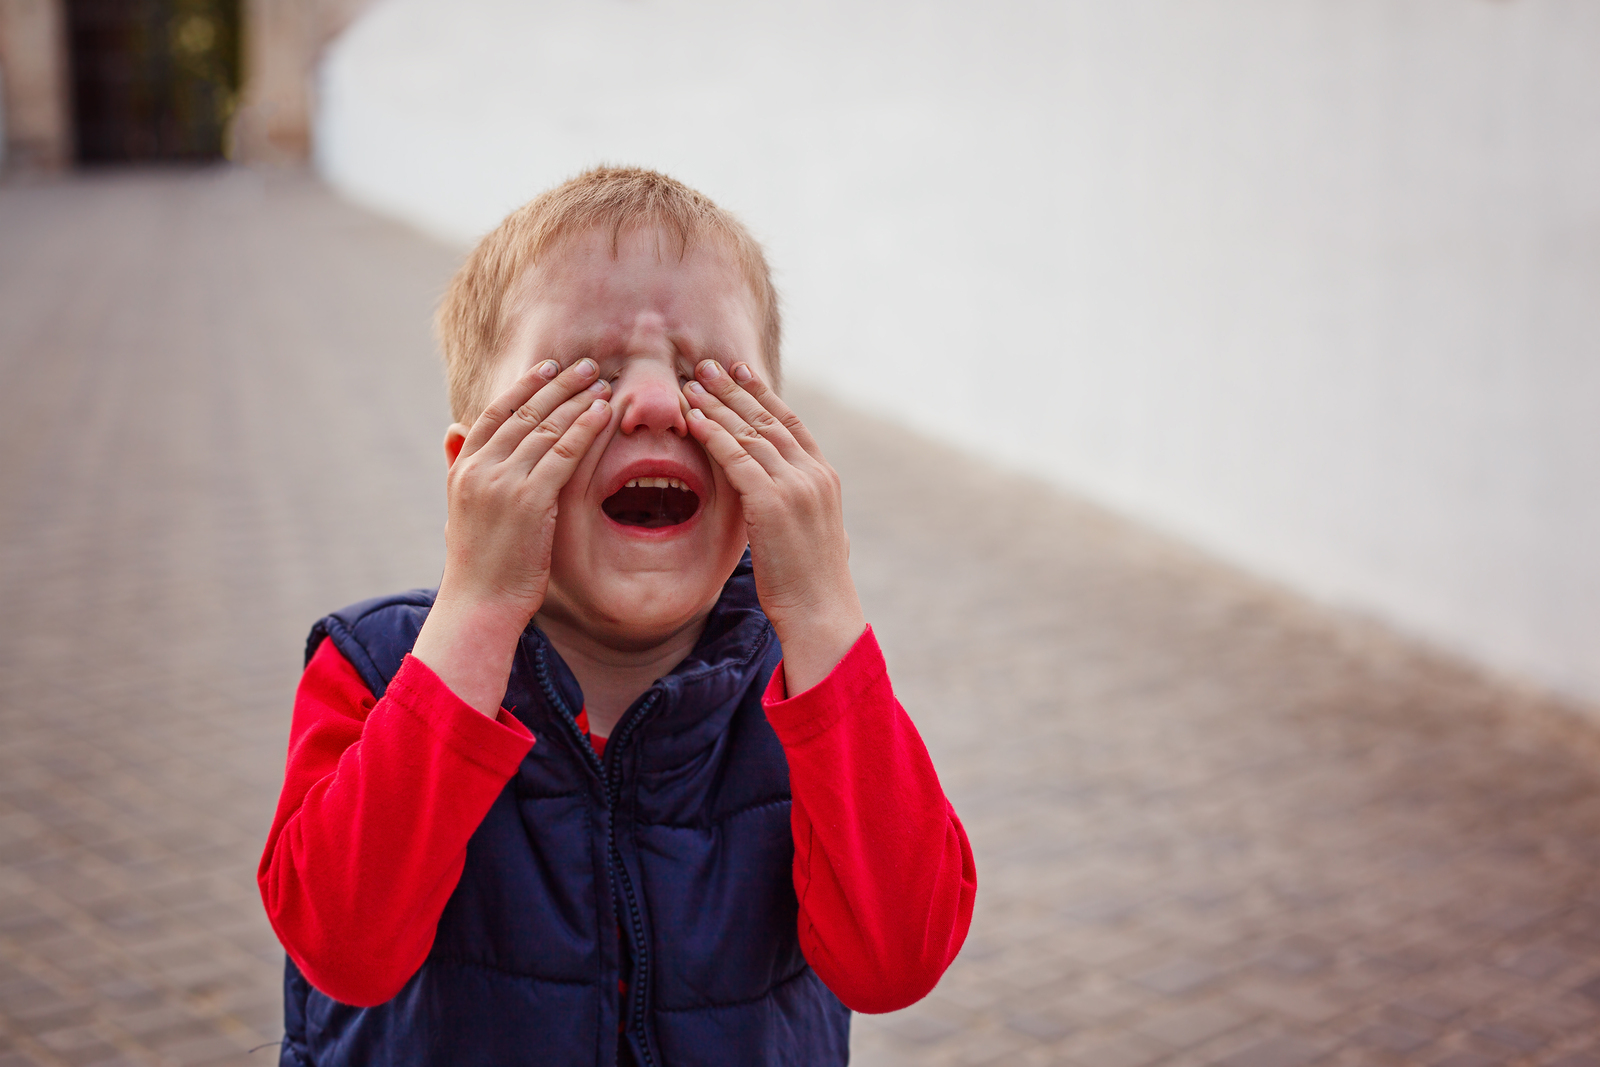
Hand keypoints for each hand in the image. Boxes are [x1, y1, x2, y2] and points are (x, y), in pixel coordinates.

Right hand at [412, 357, 610, 714]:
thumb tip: (454, 429)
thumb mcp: (459, 507)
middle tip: (589, 365)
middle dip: (560, 385)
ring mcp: (504, 482)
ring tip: (603, 383)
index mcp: (464, 467)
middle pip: (526, 413)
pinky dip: (586, 428)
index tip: (550, 367)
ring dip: (578, 401)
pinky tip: (605, 413)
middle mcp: (480, 468)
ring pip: (547, 428)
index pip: (497, 412)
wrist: (479, 603)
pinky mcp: (530, 500)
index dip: (526, 386)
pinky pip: (565, 453)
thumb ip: (459, 466)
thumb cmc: (477, 562)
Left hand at [684, 359, 866, 695]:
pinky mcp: (771, 502)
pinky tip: (692, 420)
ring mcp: (795, 486)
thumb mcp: (812, 534)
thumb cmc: (811, 584)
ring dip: (717, 405)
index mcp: (824, 478)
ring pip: (749, 432)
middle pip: (767, 419)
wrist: (821, 613)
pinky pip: (735, 457)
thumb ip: (797, 507)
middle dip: (735, 389)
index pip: (790, 422)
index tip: (740, 372)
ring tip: (691, 385)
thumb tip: (782, 501)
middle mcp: (812, 474)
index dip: (762, 394)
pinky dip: (712, 434)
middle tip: (707, 365)